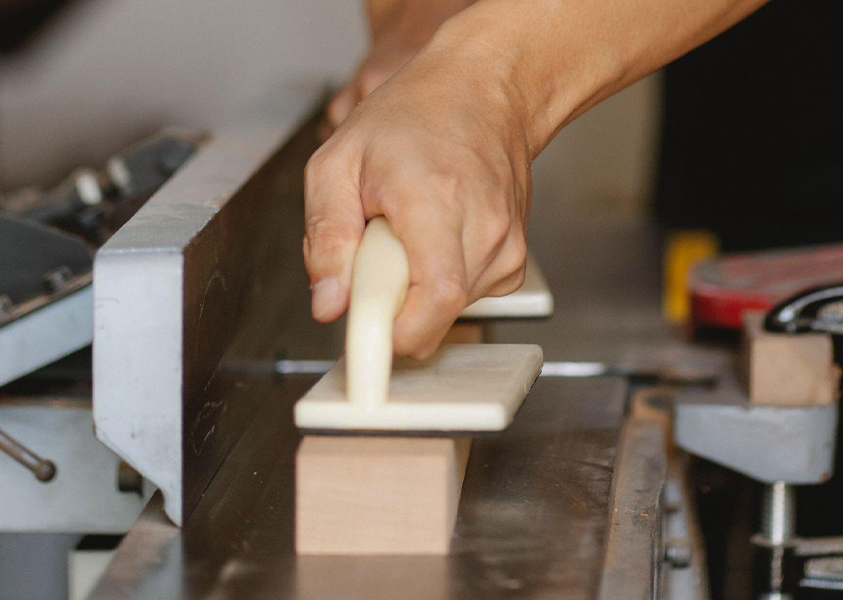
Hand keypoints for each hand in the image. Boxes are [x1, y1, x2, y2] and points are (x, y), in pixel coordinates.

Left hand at [304, 40, 531, 358]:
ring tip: (406, 233)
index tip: (365, 346)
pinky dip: (437, 281)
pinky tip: (433, 238)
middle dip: (391, 303)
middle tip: (375, 252)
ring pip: (447, 312)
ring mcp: (508, 248)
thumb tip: (330, 305)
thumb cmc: (412, 116)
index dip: (397, 335)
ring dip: (413, 289)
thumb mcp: (338, 162)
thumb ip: (327, 238)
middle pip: (433, 315)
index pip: (436, 299)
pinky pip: (464, 298)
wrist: (483, 91)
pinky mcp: (515, 261)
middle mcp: (486, 230)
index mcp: (439, 201)